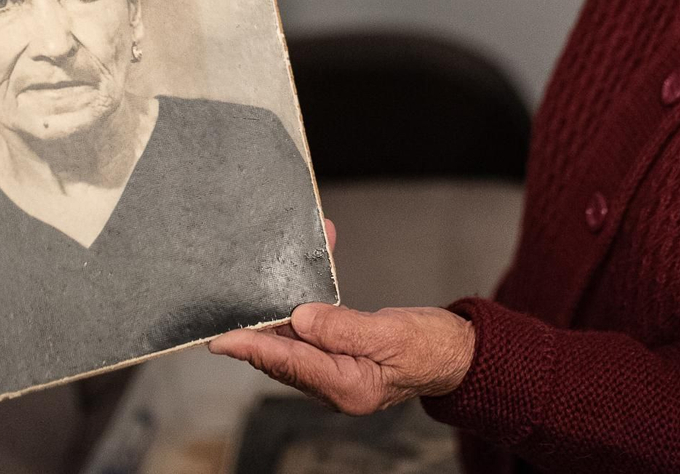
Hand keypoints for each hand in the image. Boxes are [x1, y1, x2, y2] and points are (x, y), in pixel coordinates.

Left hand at [208, 218, 475, 414]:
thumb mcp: (392, 332)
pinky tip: (293, 294)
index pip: (291, 363)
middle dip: (257, 331)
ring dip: (277, 317)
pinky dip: (299, 314)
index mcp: (348, 387)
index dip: (254, 347)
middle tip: (227, 310)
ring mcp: (337, 376)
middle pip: (283, 358)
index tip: (222, 338)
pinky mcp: (340, 361)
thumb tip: (301, 317)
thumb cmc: (432, 346)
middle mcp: (336, 386)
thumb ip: (345, 327)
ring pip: (293, 346)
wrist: (457, 354)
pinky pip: (310, 337)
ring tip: (256, 293)